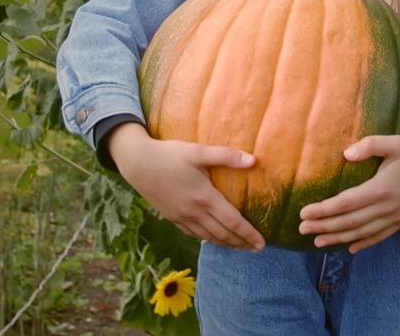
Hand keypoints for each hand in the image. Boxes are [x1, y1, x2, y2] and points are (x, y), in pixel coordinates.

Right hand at [107, 122, 265, 250]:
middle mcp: (194, 212)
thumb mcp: (198, 151)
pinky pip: (194, 234)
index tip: (262, 243)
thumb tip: (254, 160)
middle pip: (223, 234)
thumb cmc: (169, 155)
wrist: (137, 163)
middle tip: (257, 248)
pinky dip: (208, 239)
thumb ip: (226, 156)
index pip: (233, 222)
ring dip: (226, 244)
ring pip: (209, 237)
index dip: (249, 234)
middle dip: (241, 243)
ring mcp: (182, 217)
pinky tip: (213, 238)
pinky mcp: (172, 218)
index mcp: (204, 197)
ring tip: (240, 247)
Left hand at [296, 131, 399, 253]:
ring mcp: (395, 217)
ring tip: (317, 242)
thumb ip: (370, 145)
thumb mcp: (395, 142)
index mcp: (381, 188)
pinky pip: (379, 236)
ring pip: (362, 233)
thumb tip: (346, 154)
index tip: (303, 212)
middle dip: (324, 227)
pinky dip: (363, 243)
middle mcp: (387, 207)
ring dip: (338, 238)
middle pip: (349, 222)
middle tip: (301, 229)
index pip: (345, 203)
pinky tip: (349, 248)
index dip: (323, 210)